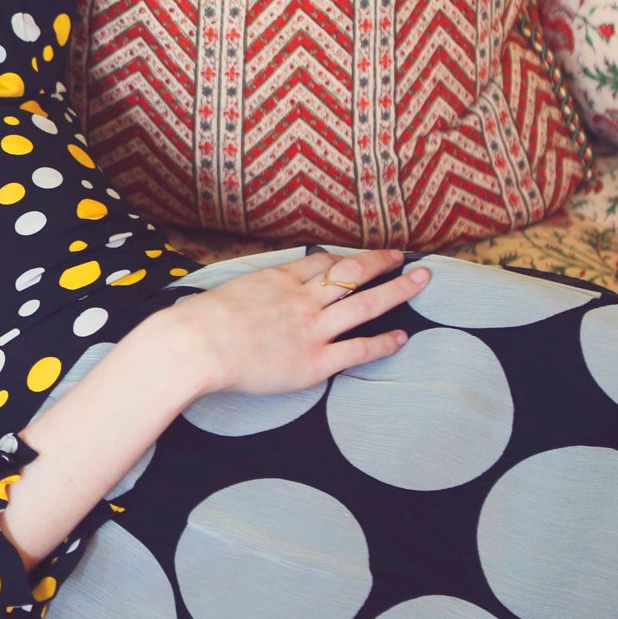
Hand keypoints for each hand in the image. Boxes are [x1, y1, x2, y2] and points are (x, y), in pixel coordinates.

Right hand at [156, 249, 427, 397]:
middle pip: (353, 273)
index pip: (321, 263)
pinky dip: (385, 342)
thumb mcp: (226, 292)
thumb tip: (247, 296)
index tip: (356, 258)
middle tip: (403, 257)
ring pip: (366, 303)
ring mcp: (313, 329)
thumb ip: (248, 292)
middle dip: (382, 262)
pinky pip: (359, 349)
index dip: (344, 258)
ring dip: (397, 289)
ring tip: (421, 281)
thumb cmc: (198, 322)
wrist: (195, 345)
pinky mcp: (316, 361)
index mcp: (278, 280)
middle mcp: (303, 299)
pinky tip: (402, 337)